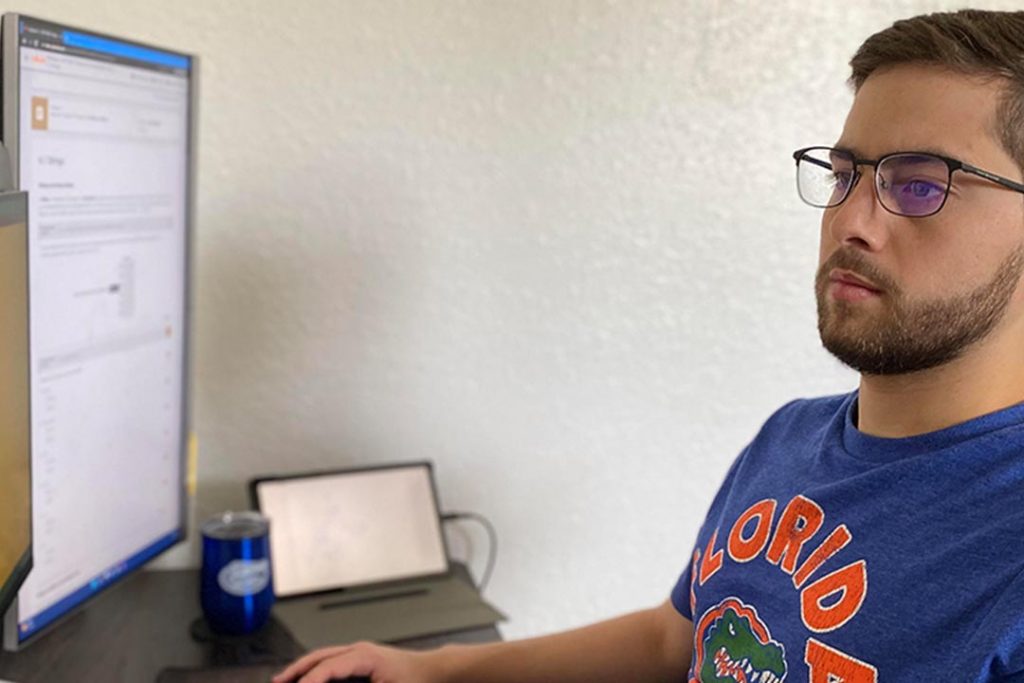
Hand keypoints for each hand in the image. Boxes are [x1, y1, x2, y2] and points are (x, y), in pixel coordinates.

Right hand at [271, 641, 443, 682]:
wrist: (435, 672)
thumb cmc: (417, 681)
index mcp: (365, 656)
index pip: (328, 666)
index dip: (309, 680)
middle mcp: (359, 650)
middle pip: (319, 657)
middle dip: (296, 671)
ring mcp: (359, 654)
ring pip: (322, 657)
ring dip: (302, 669)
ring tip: (283, 681)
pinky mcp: (361, 661)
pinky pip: (332, 662)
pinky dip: (316, 670)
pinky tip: (308, 680)